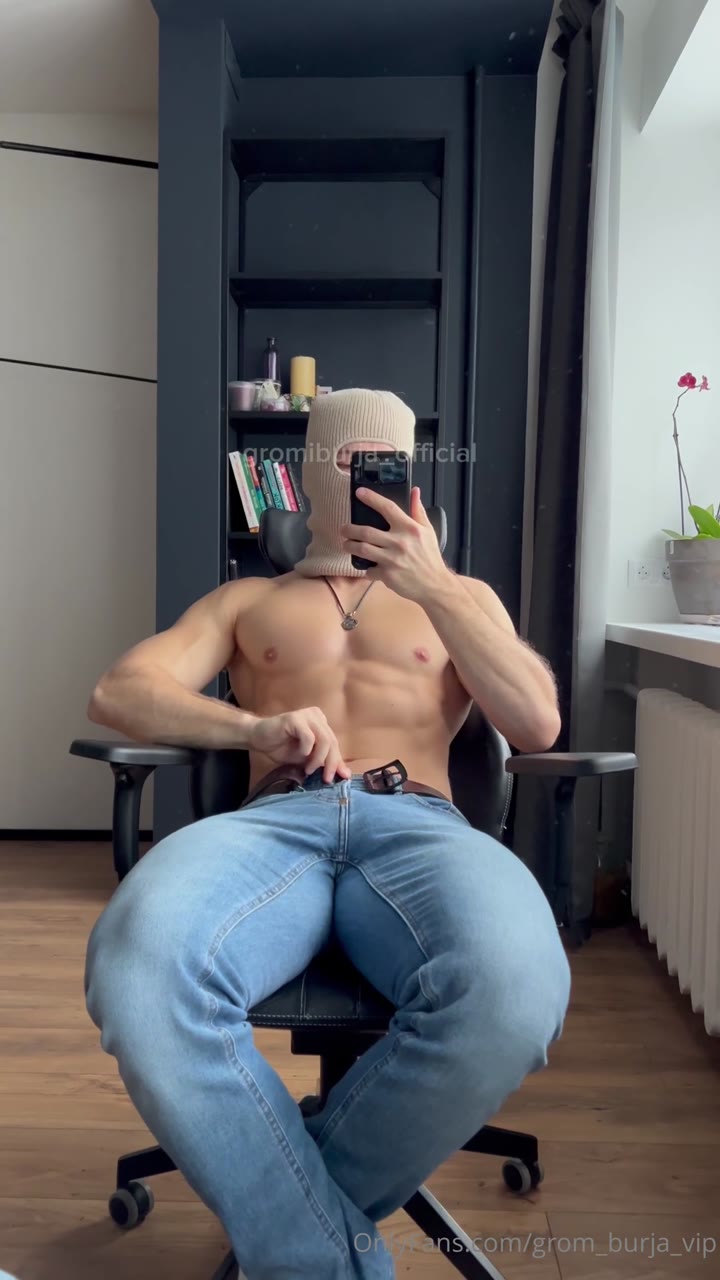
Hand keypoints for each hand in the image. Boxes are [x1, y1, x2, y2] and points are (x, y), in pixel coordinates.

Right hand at [248, 707, 350, 781]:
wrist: (257, 737)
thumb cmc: (281, 747)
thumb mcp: (306, 759)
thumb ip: (323, 762)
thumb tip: (344, 774)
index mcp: (321, 723)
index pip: (334, 744)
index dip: (338, 761)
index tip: (342, 777)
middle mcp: (316, 716)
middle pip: (332, 742)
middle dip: (330, 763)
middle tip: (326, 779)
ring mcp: (306, 715)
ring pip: (323, 740)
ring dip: (318, 758)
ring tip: (309, 769)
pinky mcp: (295, 718)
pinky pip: (309, 737)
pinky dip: (306, 750)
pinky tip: (300, 755)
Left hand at [341, 487, 450, 603]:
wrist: (434, 585)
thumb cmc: (430, 556)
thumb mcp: (428, 531)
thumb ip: (418, 511)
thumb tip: (414, 491)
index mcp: (409, 528)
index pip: (387, 508)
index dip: (371, 499)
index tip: (359, 493)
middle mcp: (399, 542)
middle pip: (366, 531)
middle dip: (350, 530)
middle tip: (344, 529)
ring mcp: (392, 560)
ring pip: (362, 549)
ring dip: (350, 546)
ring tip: (347, 544)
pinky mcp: (387, 575)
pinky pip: (368, 570)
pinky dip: (366, 569)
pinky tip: (367, 567)